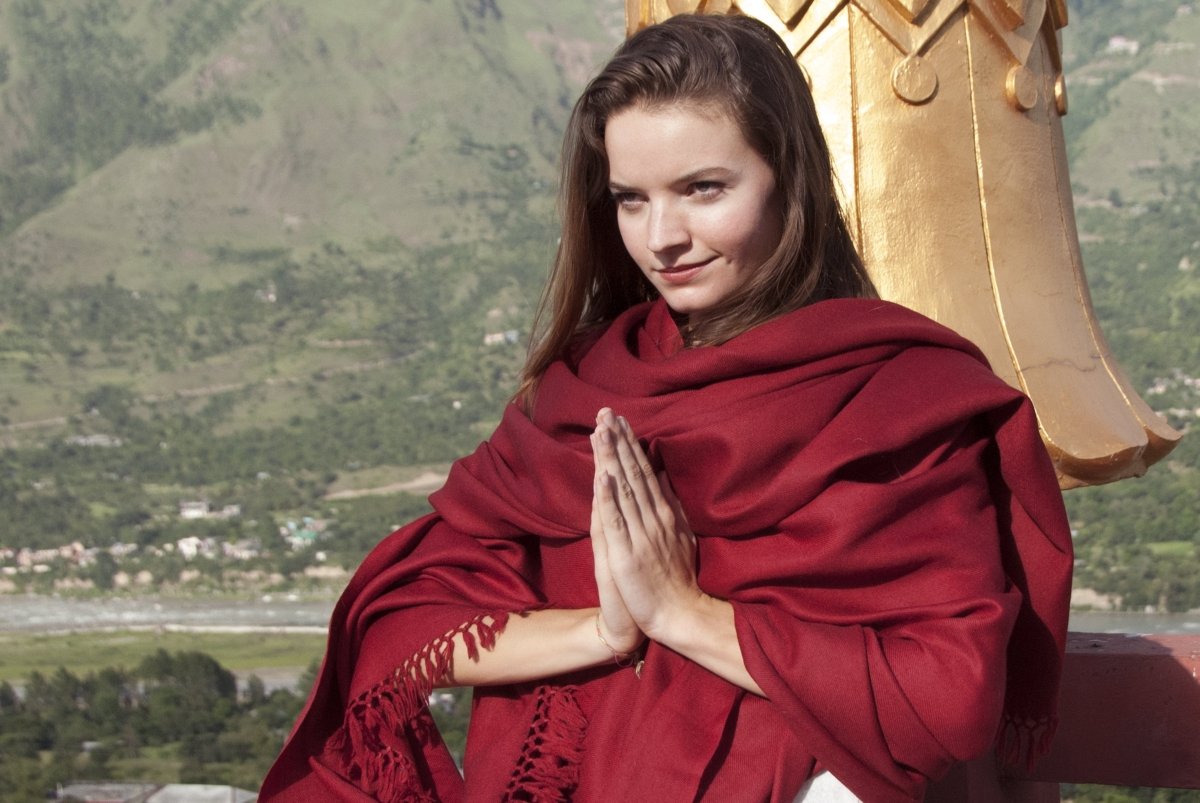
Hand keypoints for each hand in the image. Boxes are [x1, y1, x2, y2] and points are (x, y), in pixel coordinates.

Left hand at [590, 408, 703, 641]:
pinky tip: (603, 476)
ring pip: (623, 490)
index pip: (645, 472)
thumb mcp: (682, 534)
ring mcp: (640, 535)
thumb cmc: (678, 578)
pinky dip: (609, 498)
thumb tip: (665, 475)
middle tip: (606, 413)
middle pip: (633, 474)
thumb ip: (671, 505)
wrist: (679, 614)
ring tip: (601, 432)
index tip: (619, 421)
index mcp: (664, 514)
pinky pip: (616, 522)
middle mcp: (654, 519)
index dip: (631, 446)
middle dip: (619, 442)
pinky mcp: (626, 555)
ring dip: (612, 460)